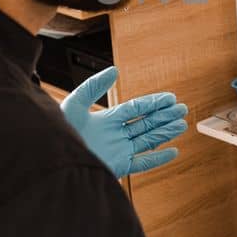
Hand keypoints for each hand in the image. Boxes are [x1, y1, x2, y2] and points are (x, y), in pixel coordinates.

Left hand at [60, 67, 188, 178]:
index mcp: (105, 119)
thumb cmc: (59, 132)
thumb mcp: (75, 103)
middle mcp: (114, 135)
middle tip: (182, 109)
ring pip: (148, 140)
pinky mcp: (118, 166)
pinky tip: (173, 151)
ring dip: (165, 132)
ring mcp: (118, 151)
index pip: (135, 108)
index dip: (153, 102)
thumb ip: (94, 86)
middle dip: (164, 116)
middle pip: (145, 123)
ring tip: (182, 124)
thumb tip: (115, 70)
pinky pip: (143, 163)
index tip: (170, 97)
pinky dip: (159, 158)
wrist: (55, 160)